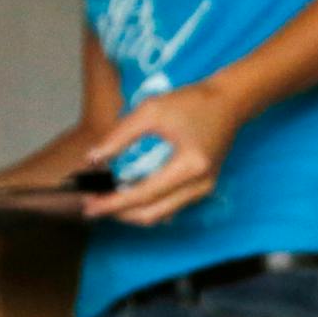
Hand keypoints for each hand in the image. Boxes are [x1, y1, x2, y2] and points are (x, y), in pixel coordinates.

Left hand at [83, 79, 244, 225]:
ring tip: (107, 201)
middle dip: (119, 213)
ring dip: (132, 212)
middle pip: (152, 214)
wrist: (229, 102)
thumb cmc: (191, 102)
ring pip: (161, 215)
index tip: (89, 205)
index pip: (144, 195)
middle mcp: (199, 186)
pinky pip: (170, 207)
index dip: (113, 203)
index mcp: (189, 167)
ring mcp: (204, 190)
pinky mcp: (202, 188)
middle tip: (92, 205)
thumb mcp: (151, 111)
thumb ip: (120, 136)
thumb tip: (92, 159)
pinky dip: (147, 206)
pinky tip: (129, 195)